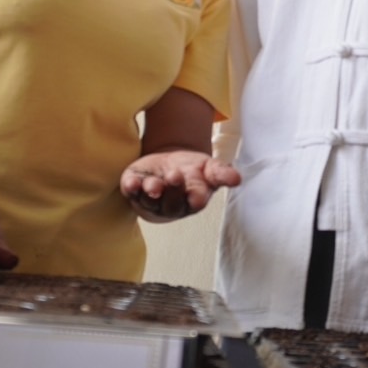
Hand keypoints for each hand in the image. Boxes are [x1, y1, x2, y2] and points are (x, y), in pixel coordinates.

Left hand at [120, 151, 240, 222]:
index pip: (194, 203)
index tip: (196, 197)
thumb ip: (222, 173)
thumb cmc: (193, 172)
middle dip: (172, 190)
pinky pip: (130, 192)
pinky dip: (130, 187)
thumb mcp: (211, 169)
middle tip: (174, 175)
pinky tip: (132, 182)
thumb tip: (237, 179)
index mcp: (192, 199)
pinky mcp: (134, 189)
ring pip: (149, 200)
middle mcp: (171, 204)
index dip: (194, 199)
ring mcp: (151, 198)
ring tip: (154, 183)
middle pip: (171, 203)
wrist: (171, 164)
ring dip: (151, 191)